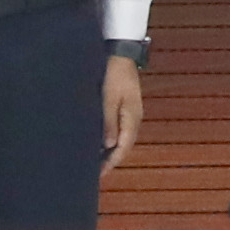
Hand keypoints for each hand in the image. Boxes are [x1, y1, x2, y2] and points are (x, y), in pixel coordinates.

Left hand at [102, 54, 144, 168]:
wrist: (121, 54)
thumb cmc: (114, 75)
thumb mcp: (109, 98)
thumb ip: (109, 122)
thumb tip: (109, 145)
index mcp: (132, 118)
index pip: (123, 147)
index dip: (111, 162)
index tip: (98, 174)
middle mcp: (134, 118)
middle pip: (125, 146)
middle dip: (111, 160)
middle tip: (94, 172)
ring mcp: (132, 113)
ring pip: (123, 139)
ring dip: (111, 151)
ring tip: (96, 161)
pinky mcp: (126, 108)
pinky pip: (121, 130)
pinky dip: (112, 140)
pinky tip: (101, 142)